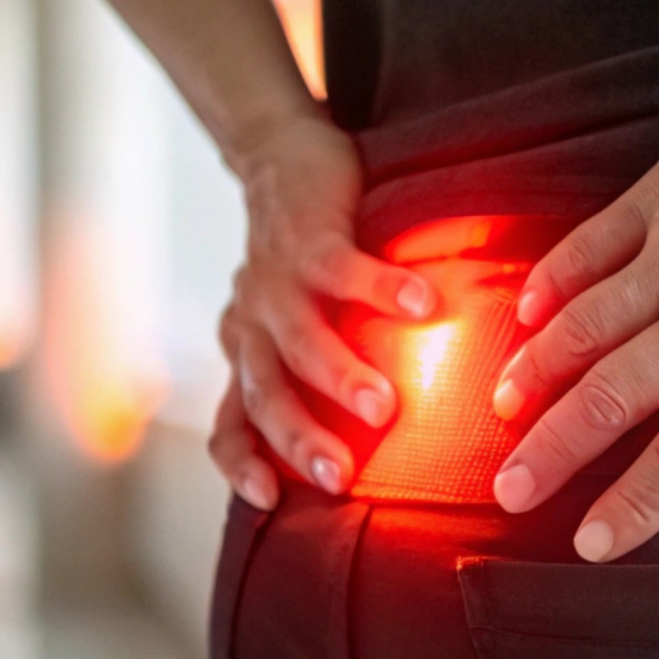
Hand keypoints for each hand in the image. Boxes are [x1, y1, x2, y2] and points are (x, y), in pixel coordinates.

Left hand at [208, 113, 436, 508]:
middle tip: (341, 477)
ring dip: (341, 376)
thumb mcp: (296, 323)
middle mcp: (252, 324)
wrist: (279, 158)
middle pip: (267, 395)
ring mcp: (276, 281)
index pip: (231, 423)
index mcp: (248, 354)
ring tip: (385, 407)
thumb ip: (316, 375)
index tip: (269, 501)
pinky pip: (344, 268)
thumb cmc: (303, 259)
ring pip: (301, 339)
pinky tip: (426, 302)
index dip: (241, 462)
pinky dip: (384, 288)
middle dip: (301, 439)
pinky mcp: (308, 236)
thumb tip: (380, 444)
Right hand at [488, 35, 658, 560]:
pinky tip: (521, 316)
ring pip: (590, 325)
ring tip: (498, 412)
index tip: (591, 546)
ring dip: (539, 374)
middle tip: (507, 493)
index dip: (640, 502)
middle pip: (620, 398)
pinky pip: (592, 246)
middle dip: (556, 454)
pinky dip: (552, 284)